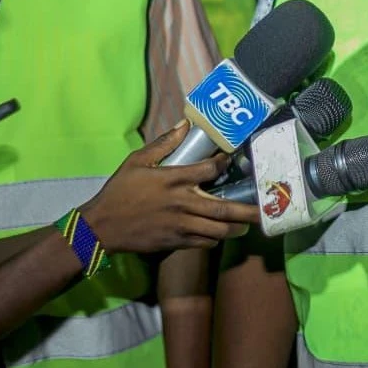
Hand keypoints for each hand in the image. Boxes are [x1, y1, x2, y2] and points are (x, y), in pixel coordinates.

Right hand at [81, 120, 260, 253]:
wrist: (102, 226)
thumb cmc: (119, 191)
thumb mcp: (137, 161)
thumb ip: (163, 144)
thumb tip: (183, 126)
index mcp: (173, 180)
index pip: (210, 170)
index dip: (223, 163)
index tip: (229, 159)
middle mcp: (182, 203)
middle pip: (223, 208)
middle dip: (247, 211)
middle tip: (265, 211)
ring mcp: (181, 225)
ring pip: (218, 230)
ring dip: (236, 228)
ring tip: (248, 225)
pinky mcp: (176, 242)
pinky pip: (204, 242)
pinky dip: (216, 238)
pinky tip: (221, 233)